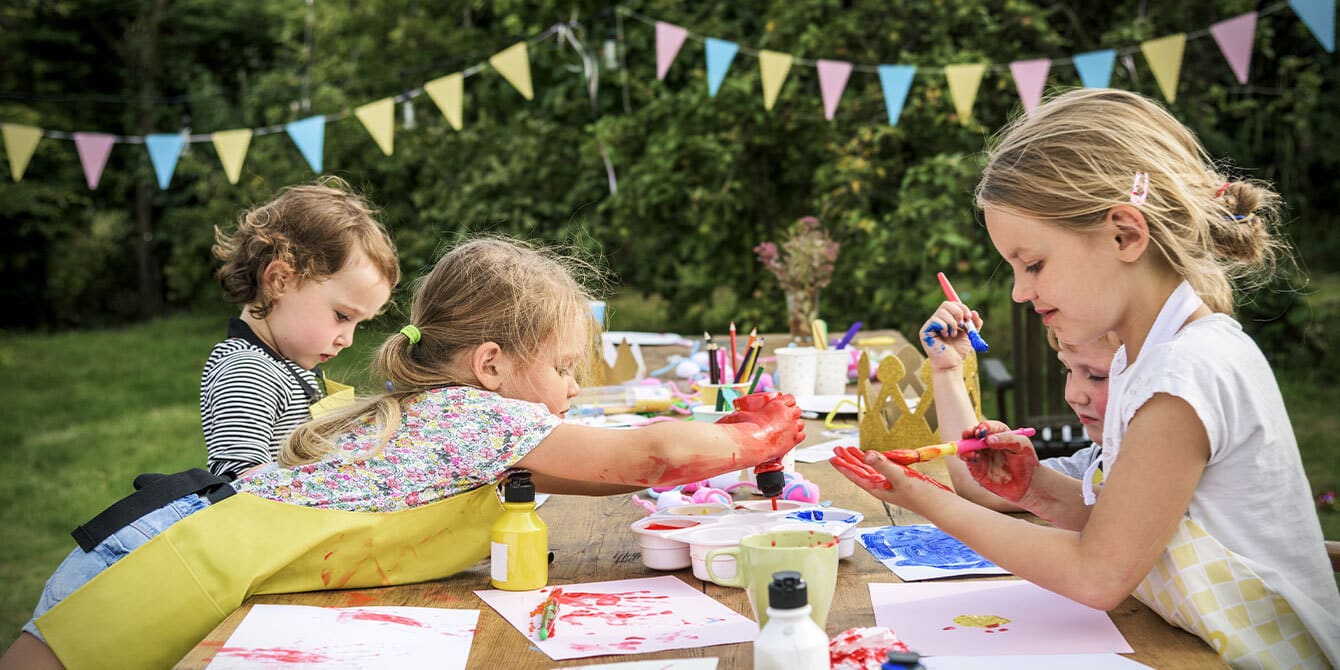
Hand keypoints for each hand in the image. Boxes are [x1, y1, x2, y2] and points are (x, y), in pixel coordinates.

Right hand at [718, 392, 805, 460]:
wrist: (751, 442)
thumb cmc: (745, 428)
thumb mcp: (744, 411)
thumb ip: (748, 408)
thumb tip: (739, 404)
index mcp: (777, 404)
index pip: (790, 398)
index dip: (787, 403)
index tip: (784, 407)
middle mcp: (787, 414)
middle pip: (798, 410)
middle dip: (792, 414)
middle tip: (784, 420)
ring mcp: (792, 427)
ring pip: (801, 423)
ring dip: (795, 425)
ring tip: (786, 430)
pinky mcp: (794, 440)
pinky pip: (802, 435)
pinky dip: (797, 436)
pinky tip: (789, 438)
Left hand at [829, 445, 951, 505]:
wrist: (940, 505)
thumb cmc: (921, 496)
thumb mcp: (900, 477)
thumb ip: (884, 465)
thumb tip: (866, 454)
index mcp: (878, 488)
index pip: (856, 476)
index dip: (844, 466)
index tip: (833, 458)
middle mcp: (882, 486)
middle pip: (860, 472)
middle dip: (848, 460)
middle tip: (837, 449)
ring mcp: (892, 484)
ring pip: (871, 470)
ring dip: (860, 460)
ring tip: (850, 450)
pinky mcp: (901, 480)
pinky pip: (884, 469)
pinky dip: (877, 462)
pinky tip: (874, 457)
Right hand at [919, 301, 981, 371]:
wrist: (952, 363)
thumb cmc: (958, 351)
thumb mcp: (970, 335)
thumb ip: (973, 324)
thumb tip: (974, 312)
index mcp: (947, 319)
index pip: (952, 304)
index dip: (962, 307)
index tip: (969, 317)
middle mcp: (938, 320)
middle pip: (946, 304)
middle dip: (958, 312)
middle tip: (963, 323)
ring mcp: (930, 325)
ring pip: (941, 312)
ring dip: (952, 323)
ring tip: (953, 335)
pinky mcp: (924, 331)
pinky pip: (935, 320)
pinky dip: (944, 327)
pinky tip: (945, 336)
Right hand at [958, 420, 1038, 501]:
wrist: (1027, 484)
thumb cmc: (1027, 461)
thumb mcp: (1023, 446)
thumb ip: (1007, 439)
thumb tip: (988, 439)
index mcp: (998, 433)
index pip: (987, 426)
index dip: (983, 427)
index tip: (982, 431)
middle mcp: (987, 443)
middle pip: (972, 434)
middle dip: (968, 432)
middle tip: (970, 435)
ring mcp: (981, 455)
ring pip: (967, 446)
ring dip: (965, 446)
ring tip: (972, 452)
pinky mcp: (977, 468)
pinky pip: (967, 460)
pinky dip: (966, 457)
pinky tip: (972, 458)